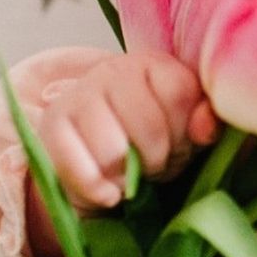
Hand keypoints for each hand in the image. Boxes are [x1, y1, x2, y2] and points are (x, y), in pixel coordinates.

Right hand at [37, 51, 217, 212]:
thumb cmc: (150, 140)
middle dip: (158, 158)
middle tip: (154, 164)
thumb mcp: (185, 132)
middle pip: (149, 125)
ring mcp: (78, 96)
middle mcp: (113, 70)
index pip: (180, 93)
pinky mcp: (51, 128)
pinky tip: (110, 193)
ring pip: (114, 150)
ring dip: (128, 176)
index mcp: (153, 63)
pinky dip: (100, 191)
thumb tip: (205, 127)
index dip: (186, 131)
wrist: (93, 158)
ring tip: (130, 174)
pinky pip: (80, 170)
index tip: (182, 144)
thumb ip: (204, 125)